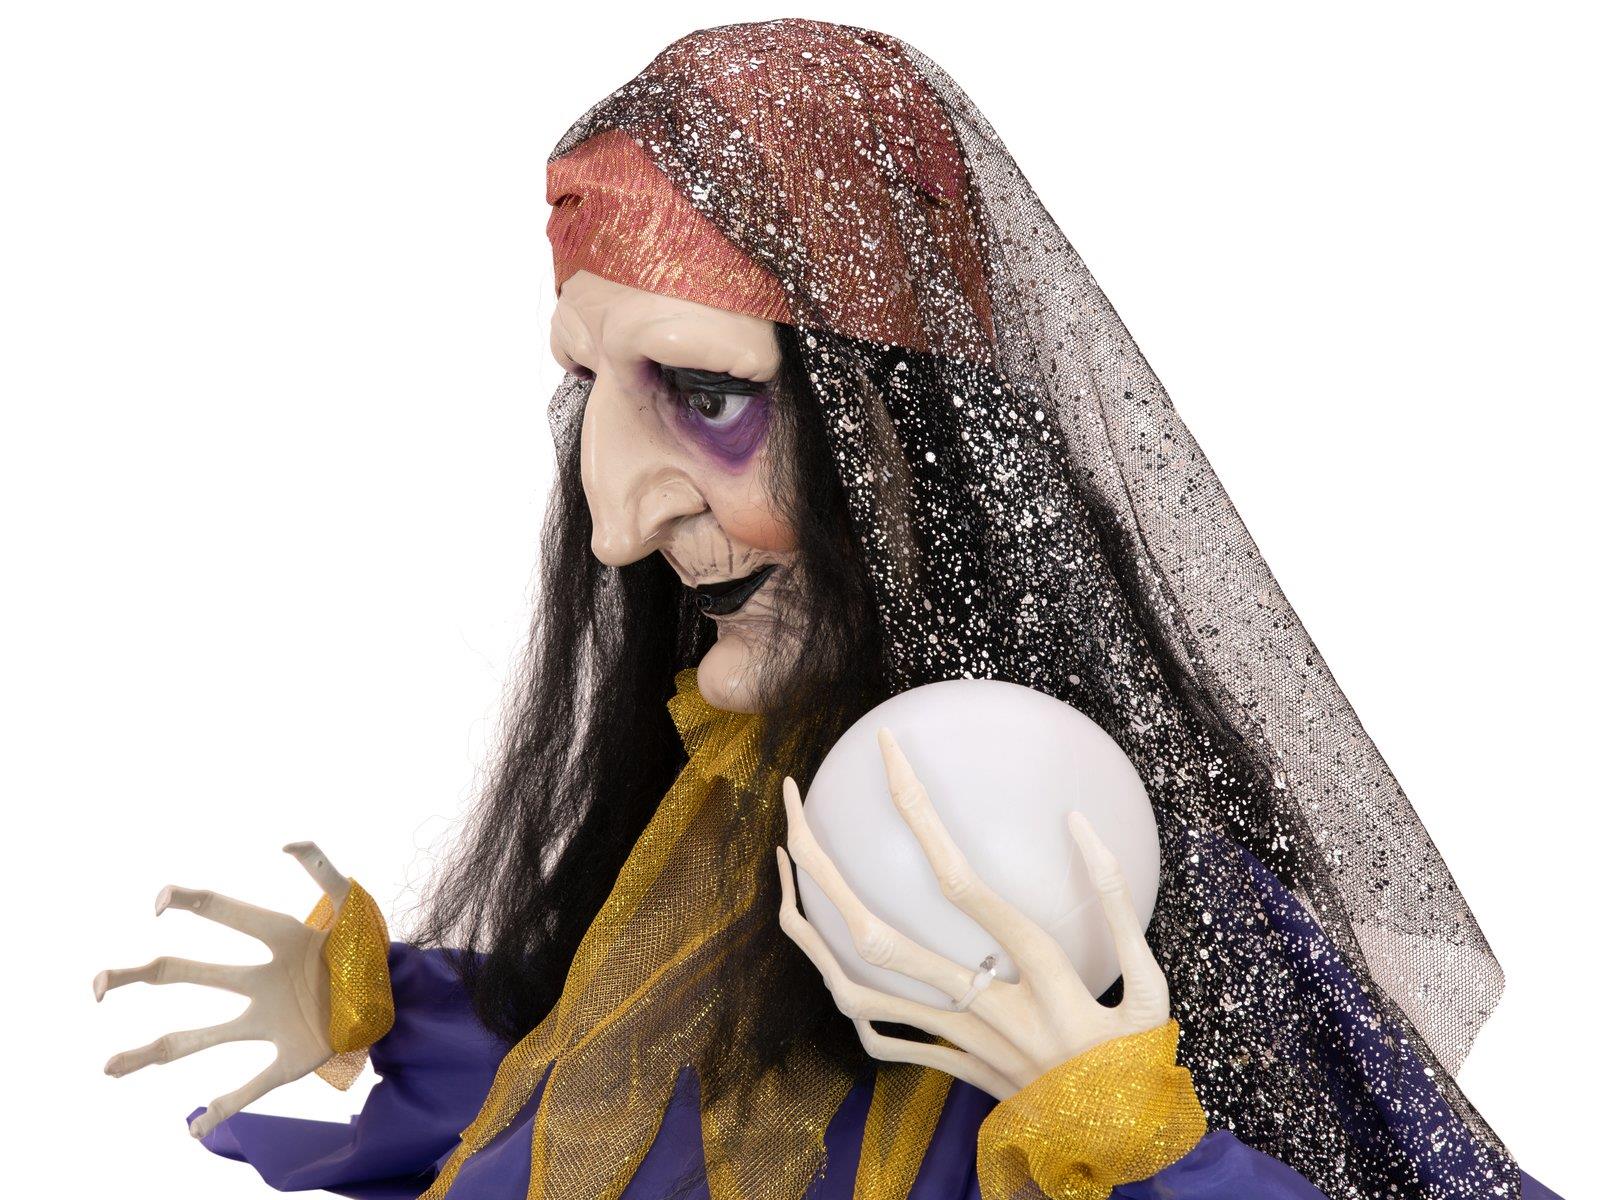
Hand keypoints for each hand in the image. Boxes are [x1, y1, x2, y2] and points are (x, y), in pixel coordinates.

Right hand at [94, 841, 349, 1138]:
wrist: (397, 992)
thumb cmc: (369, 946)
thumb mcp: (356, 903)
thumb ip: (325, 869)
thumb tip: (286, 842)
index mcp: (279, 939)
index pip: (226, 914)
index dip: (191, 902)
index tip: (159, 902)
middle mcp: (261, 981)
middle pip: (190, 974)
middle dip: (139, 976)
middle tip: (93, 986)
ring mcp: (270, 1021)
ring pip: (200, 1037)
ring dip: (153, 1051)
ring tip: (108, 1067)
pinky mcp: (291, 1059)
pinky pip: (251, 1085)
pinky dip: (224, 1109)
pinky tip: (193, 1130)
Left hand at [776, 729, 1169, 1099]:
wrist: (1124, 1155)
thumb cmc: (1141, 1064)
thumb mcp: (1153, 985)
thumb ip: (1119, 901)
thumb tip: (1078, 819)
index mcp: (1036, 975)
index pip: (959, 882)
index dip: (919, 811)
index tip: (888, 751)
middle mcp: (982, 1008)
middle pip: (877, 937)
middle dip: (820, 867)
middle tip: (794, 803)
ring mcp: (956, 1044)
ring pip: (856, 993)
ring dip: (808, 932)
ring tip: (783, 871)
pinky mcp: (951, 1069)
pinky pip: (881, 1039)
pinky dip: (848, 999)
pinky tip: (828, 960)